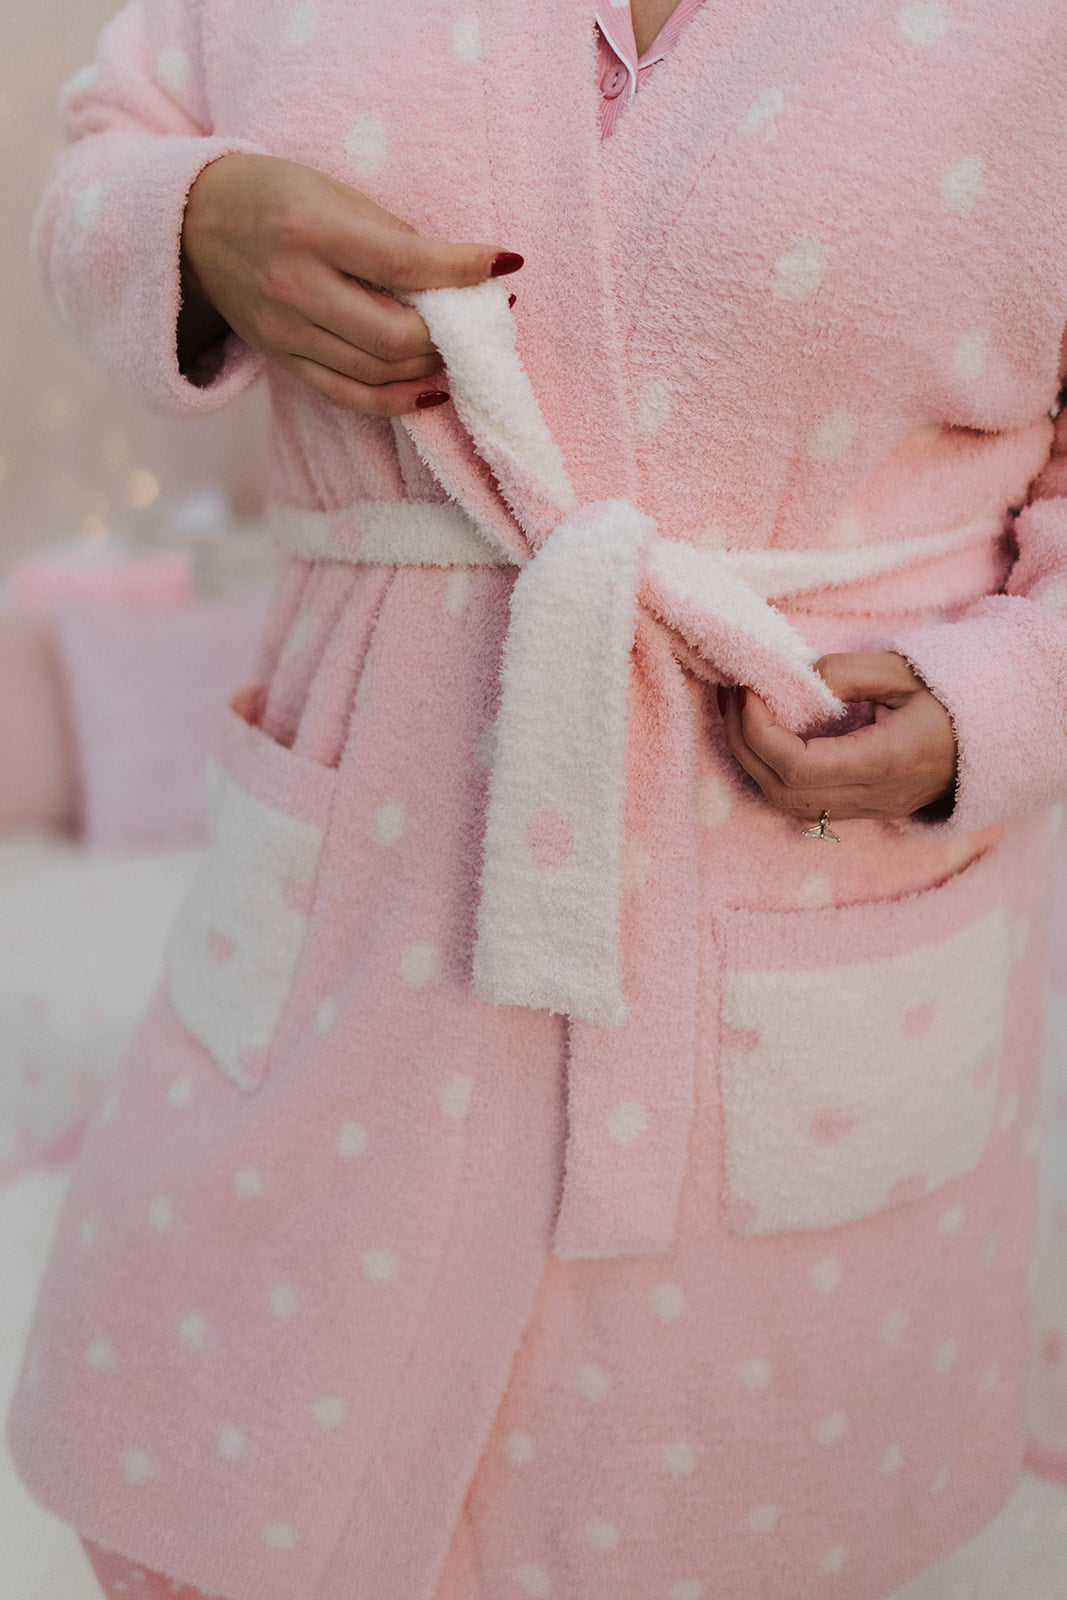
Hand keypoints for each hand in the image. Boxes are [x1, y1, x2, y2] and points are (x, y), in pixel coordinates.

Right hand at [177, 152, 521, 411]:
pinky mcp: (281, 361)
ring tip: (458, 351)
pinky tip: (431, 391)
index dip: (462, 269)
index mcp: (311, 231)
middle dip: (447, 333)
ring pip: (377, 372)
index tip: (505, 264)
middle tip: (477, 319)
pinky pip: (348, 398)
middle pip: (395, 335)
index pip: (404, 262)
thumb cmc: (276, 197)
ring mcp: (284, 333)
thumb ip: (391, 237)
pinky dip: (397, 401)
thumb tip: (456, 278)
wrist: (194, 222)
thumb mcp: (333, 194)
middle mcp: (294, 288)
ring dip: (430, 367)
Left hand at [718, 652, 957, 821]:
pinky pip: (798, 802)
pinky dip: (768, 770)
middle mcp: (871, 797)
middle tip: (730, 694)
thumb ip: (846, 673)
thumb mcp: (903, 672)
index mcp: (885, 762)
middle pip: (780, 790)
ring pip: (784, 803)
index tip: (747, 690)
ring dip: (749, 758)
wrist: (992, 741)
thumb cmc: (951, 699)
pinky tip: (760, 734)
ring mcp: (865, 810)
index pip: (798, 767)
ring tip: (737, 711)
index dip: (759, 731)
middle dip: (741, 741)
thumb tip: (793, 677)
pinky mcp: (859, 810)